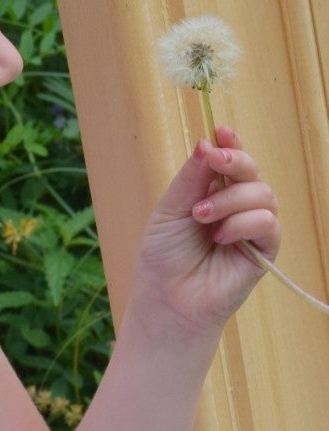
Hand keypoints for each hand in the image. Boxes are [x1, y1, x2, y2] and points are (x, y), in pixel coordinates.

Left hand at [133, 126, 280, 337]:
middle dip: (235, 160)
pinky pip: (268, 223)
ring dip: (230, 200)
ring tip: (201, 217)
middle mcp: (236, 207)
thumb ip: (190, 179)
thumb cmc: (163, 257)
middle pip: (252, 171)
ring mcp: (252, 228)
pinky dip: (243, 223)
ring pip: (263, 194)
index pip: (230, 161)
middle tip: (214, 162)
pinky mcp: (265, 251)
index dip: (230, 143)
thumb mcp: (170, 211)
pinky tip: (219, 237)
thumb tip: (206, 142)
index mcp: (212, 193)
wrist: (166, 299)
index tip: (220, 131)